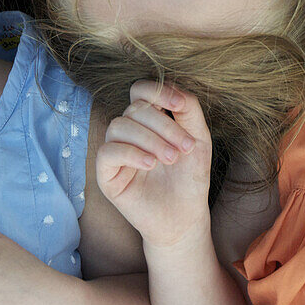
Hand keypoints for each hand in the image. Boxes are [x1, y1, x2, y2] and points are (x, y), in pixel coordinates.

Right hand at [96, 81, 212, 247]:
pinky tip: (150, 165)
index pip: (141, 90)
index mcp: (149, 118)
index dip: (158, 91)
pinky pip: (108, 152)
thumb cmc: (190, 177)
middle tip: (185, 148)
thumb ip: (189, 110)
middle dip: (163, 125)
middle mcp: (129, 130)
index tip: (180, 106)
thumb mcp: (198, 138)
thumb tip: (174, 88)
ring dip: (149, 140)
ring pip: (119, 126)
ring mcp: (115, 150)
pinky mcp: (106, 173)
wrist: (184, 216)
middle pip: (135, 109)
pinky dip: (130, 154)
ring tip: (170, 159)